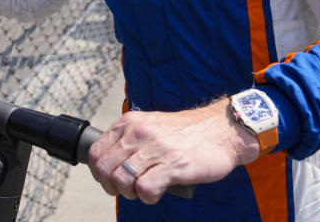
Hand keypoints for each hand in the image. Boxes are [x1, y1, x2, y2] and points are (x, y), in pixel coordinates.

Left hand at [87, 100, 258, 204]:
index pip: (96, 152)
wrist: (223, 129)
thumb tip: (110, 162)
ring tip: (145, 190)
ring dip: (130, 193)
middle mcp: (139, 132)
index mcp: (130, 123)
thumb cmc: (187, 133)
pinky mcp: (173, 164)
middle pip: (105, 169)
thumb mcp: (151, 125)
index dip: (99, 173)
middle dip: (112, 186)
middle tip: (128, 190)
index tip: (111, 181)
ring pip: (121, 180)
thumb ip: (130, 138)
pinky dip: (148, 197)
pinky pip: (144, 189)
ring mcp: (156, 148)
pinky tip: (158, 192)